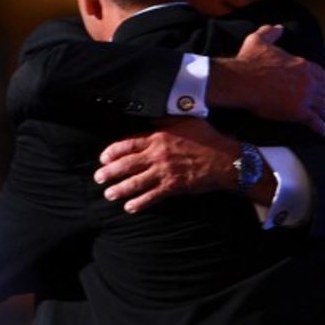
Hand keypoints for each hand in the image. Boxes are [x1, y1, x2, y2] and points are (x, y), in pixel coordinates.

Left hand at [92, 118, 239, 212]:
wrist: (226, 160)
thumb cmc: (206, 138)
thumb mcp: (185, 121)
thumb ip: (164, 120)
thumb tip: (148, 117)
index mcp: (158, 137)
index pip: (128, 144)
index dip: (113, 152)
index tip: (103, 158)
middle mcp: (158, 155)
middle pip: (127, 164)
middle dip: (110, 172)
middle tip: (98, 178)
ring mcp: (165, 172)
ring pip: (136, 182)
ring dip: (120, 189)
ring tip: (108, 195)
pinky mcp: (173, 186)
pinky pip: (152, 196)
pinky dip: (140, 203)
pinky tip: (129, 208)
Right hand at [209, 24, 324, 134]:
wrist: (241, 81)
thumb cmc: (248, 62)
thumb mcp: (258, 40)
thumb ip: (270, 32)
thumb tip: (278, 27)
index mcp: (302, 64)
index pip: (321, 74)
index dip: (324, 82)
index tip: (323, 87)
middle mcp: (307, 80)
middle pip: (324, 91)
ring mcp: (304, 97)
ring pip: (322, 106)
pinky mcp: (298, 112)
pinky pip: (315, 120)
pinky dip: (320, 126)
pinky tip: (322, 130)